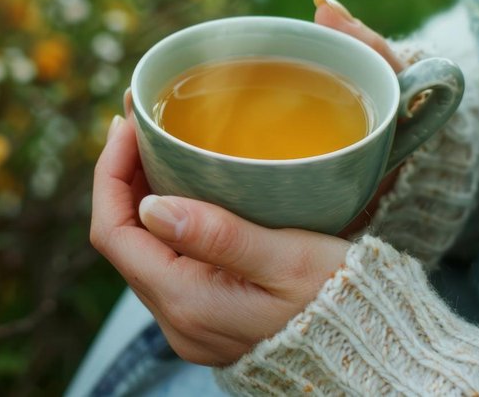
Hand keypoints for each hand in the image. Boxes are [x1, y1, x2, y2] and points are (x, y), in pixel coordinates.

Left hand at [90, 0, 402, 365]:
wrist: (369, 352)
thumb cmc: (340, 302)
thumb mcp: (288, 260)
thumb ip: (220, 235)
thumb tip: (150, 206)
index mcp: (188, 303)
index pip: (114, 233)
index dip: (110, 173)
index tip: (127, 126)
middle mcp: (177, 319)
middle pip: (122, 239)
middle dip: (122, 177)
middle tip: (140, 125)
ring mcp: (189, 321)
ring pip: (143, 248)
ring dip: (142, 195)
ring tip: (157, 146)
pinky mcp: (207, 315)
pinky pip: (167, 260)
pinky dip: (166, 219)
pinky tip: (184, 187)